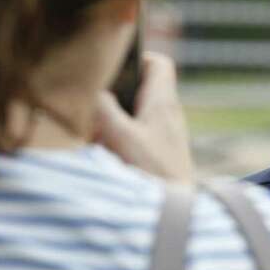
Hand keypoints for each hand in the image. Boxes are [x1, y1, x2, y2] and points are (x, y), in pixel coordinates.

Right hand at [93, 51, 193, 182]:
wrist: (176, 211)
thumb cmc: (154, 173)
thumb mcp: (121, 137)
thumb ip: (104, 109)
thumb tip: (93, 90)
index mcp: (163, 102)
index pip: (159, 63)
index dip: (138, 57)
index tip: (114, 68)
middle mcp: (168, 115)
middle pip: (142, 89)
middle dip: (115, 95)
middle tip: (95, 106)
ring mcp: (166, 135)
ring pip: (136, 114)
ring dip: (114, 121)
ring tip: (97, 135)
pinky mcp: (161, 154)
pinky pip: (137, 137)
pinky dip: (120, 141)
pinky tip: (108, 156)